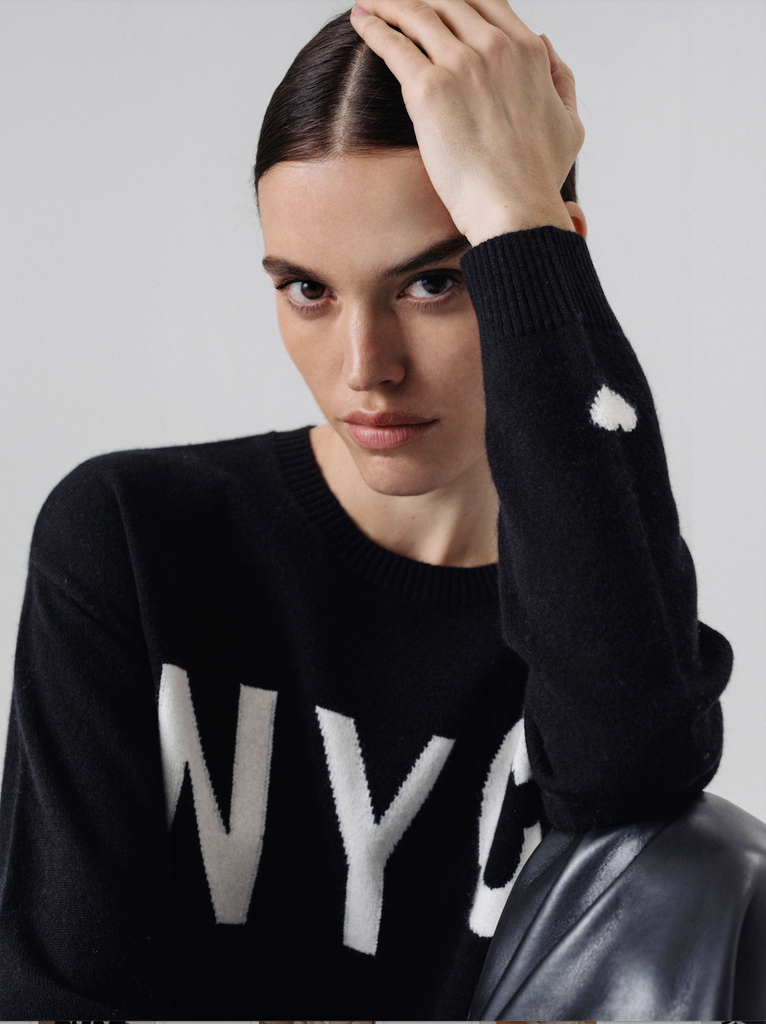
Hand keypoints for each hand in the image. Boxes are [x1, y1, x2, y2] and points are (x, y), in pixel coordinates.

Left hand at [350, 0, 583, 243]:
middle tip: (395, 2)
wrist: (516, 209)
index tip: (437, 3)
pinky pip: (393, 44)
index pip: (485, 2)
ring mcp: (460, 64)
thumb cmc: (539, 179)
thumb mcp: (569, 123)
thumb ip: (560, 78)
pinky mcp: (429, 88)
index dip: (457, 0)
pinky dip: (373, 27)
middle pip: (447, 2)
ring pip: (416, 15)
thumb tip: (545, 45)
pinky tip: (360, 21)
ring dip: (388, 4)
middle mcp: (494, 47)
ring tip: (368, 3)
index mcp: (527, 51)